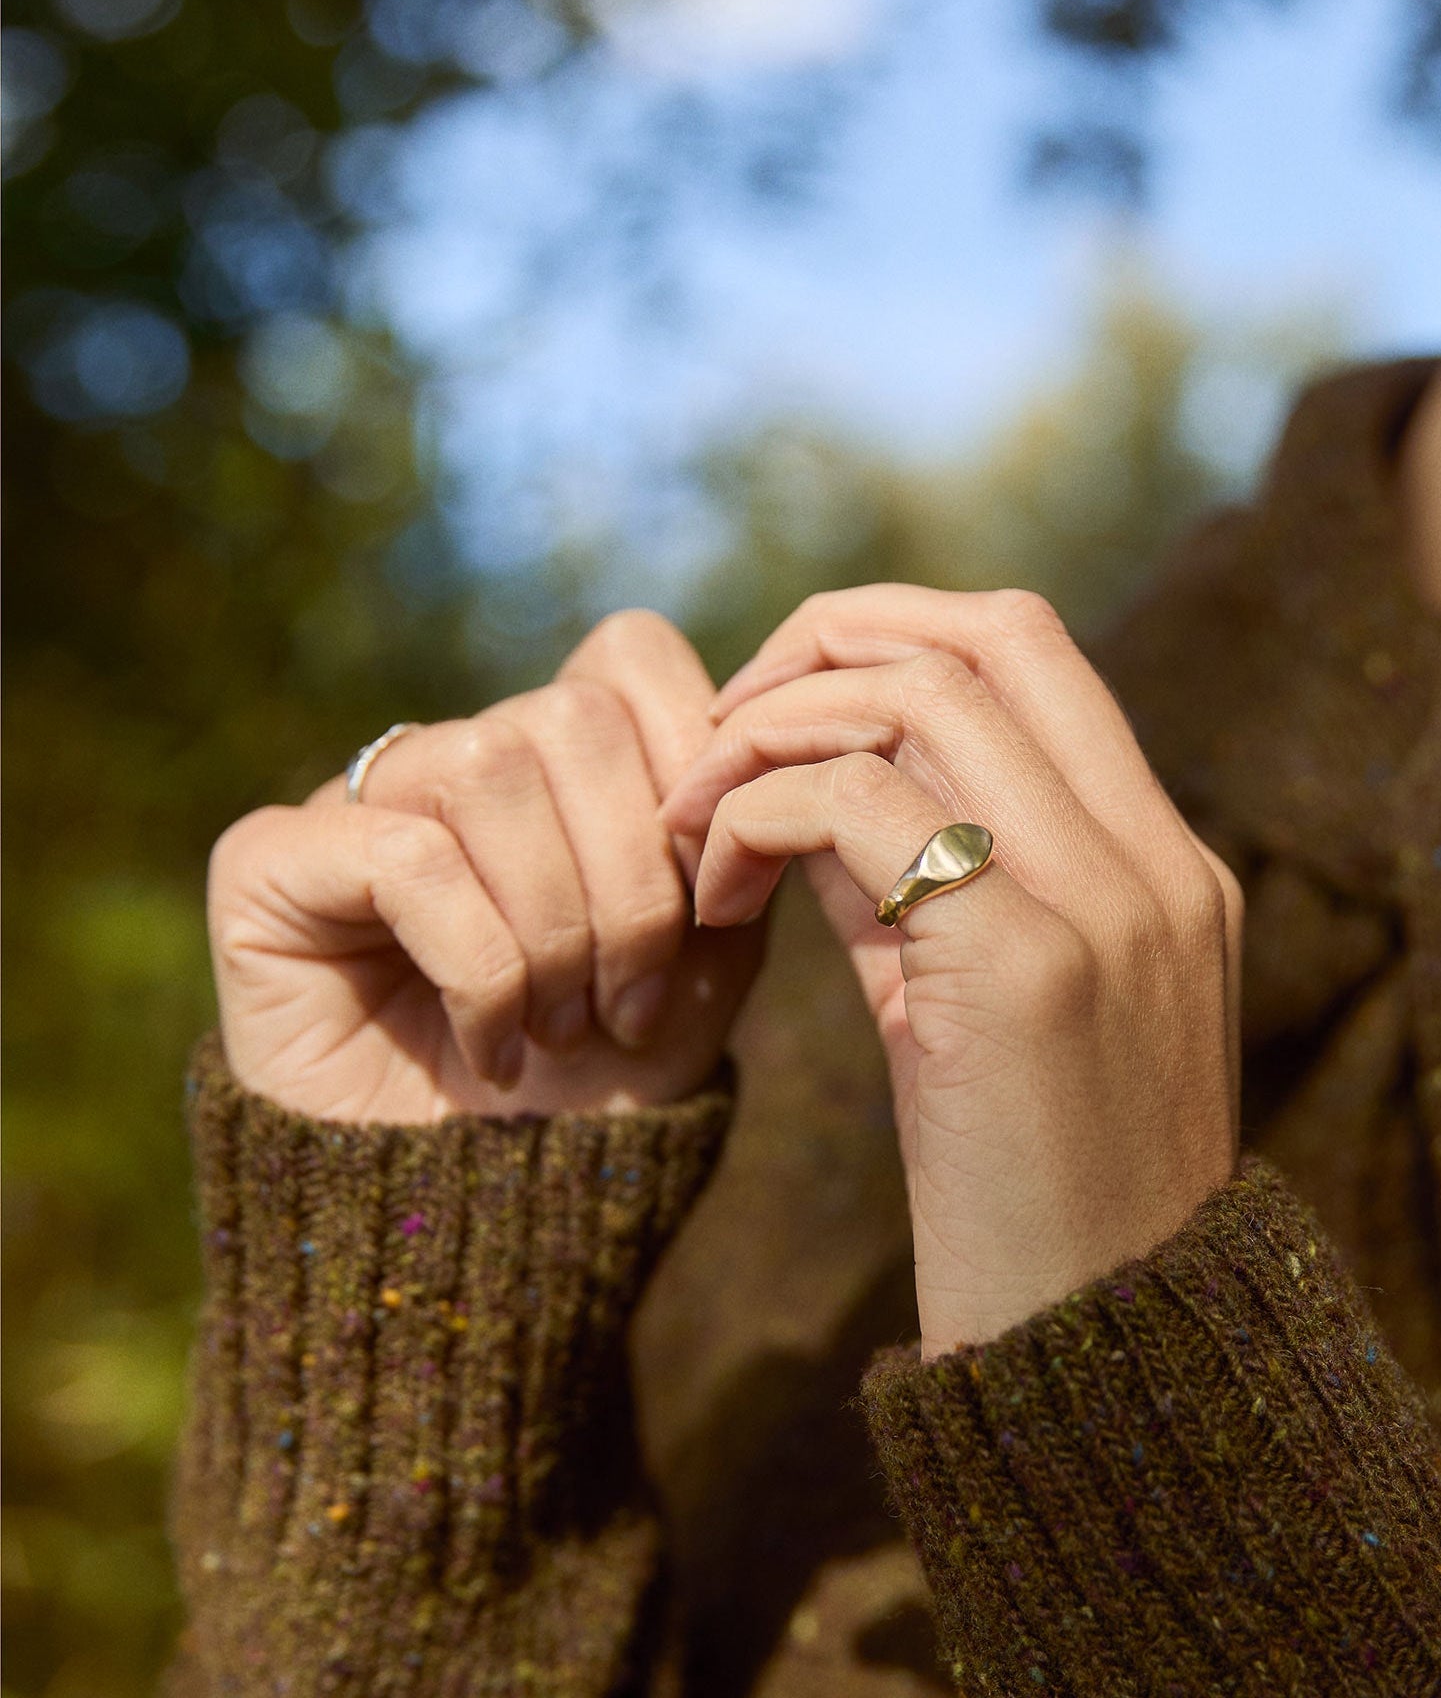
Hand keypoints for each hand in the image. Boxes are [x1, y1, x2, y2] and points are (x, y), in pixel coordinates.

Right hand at [208, 611, 765, 1123]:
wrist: (484, 1213)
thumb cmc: (601, 1078)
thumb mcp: (707, 958)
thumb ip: (734, 843)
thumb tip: (743, 760)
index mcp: (558, 757)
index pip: (629, 654)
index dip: (689, 756)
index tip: (712, 894)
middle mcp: (454, 756)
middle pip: (572, 716)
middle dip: (630, 879)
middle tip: (624, 1006)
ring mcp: (357, 799)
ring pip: (490, 768)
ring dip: (554, 926)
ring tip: (556, 1029)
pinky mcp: (270, 861)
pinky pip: (405, 856)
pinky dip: (480, 966)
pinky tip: (489, 1050)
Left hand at [661, 585, 1242, 1358]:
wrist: (1100, 1363)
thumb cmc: (1032, 1202)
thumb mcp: (982, 1011)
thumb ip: (919, 885)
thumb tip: (797, 784)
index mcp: (1164, 864)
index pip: (1033, 650)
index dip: (891, 637)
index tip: (783, 711)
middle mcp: (1153, 860)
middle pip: (988, 631)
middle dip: (827, 640)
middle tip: (721, 729)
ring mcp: (1105, 903)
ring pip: (919, 695)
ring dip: (769, 730)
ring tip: (690, 823)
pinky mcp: (1027, 966)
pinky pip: (859, 806)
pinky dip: (756, 815)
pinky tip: (712, 895)